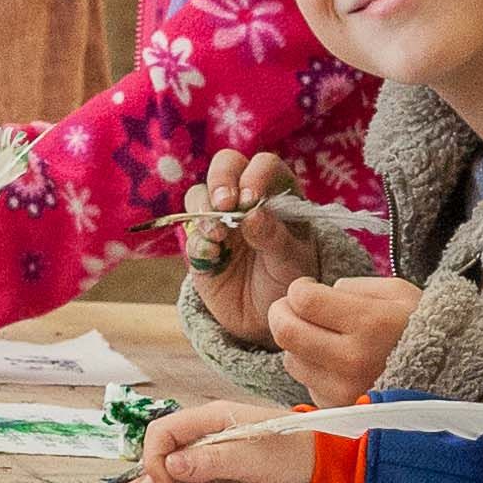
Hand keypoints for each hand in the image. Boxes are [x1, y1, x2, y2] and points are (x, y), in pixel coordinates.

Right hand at [114, 399, 317, 482]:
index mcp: (212, 419)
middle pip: (161, 454)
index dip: (156, 460)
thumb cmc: (293, 457)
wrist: (322, 468)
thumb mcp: (252, 459)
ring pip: (167, 471)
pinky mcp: (215, 471)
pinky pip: (181, 481)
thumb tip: (171, 464)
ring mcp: (209, 453)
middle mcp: (205, 433)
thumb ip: (211, 460)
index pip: (164, 433)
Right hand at [182, 149, 324, 337]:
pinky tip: (213, 255)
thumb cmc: (288, 281)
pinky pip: (190, 232)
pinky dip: (198, 240)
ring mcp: (219, 218)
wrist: (266, 317)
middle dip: (221, 179)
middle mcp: (245, 199)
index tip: (251, 199)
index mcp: (277, 192)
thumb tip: (253, 214)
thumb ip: (275, 237)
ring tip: (217, 234)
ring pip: (200, 193)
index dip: (255, 175)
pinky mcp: (200, 243)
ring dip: (204, 207)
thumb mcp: (292, 261)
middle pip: (226, 165)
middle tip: (224, 203)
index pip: (264, 165)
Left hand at [267, 273, 413, 406]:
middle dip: (281, 313)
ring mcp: (344, 391)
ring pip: (291, 360)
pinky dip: (313, 371)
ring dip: (298, 344)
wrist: (455, 379)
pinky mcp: (341, 410)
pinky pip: (308, 384)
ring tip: (320, 337)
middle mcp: (353, 360)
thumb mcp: (400, 294)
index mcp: (371, 324)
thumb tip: (322, 292)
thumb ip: (355, 287)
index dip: (298, 289)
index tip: (306, 287)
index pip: (304, 301)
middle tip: (292, 307)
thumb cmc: (427, 330)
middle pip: (286, 332)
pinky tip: (334, 364)